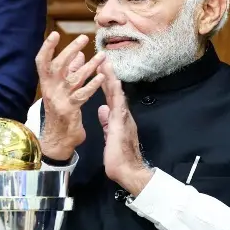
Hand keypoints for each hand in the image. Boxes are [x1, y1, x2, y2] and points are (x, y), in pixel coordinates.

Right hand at [35, 32, 105, 160]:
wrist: (58, 139)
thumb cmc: (61, 112)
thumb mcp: (62, 90)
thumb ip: (70, 71)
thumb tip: (78, 54)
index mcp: (46, 83)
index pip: (42, 62)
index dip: (47, 48)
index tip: (55, 34)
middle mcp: (50, 89)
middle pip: (58, 66)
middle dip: (70, 50)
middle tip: (83, 38)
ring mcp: (59, 99)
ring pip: (74, 79)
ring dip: (89, 67)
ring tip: (102, 57)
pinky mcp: (69, 109)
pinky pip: (82, 94)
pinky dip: (93, 85)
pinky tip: (102, 78)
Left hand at [97, 61, 152, 195]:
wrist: (128, 171)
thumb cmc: (119, 158)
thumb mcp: (109, 136)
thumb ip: (106, 122)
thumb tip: (102, 109)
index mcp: (118, 119)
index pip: (111, 97)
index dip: (105, 83)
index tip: (101, 69)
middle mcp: (122, 115)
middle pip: (114, 91)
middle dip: (108, 75)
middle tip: (103, 58)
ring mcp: (123, 118)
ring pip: (117, 94)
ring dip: (111, 78)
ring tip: (106, 63)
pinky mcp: (121, 123)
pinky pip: (118, 104)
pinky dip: (116, 92)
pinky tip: (114, 81)